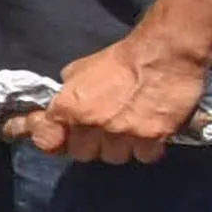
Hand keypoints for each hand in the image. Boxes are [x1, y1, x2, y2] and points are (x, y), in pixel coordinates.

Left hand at [21, 28, 205, 164]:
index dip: (52, 140)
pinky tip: (149, 132)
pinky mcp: (152, 138)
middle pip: (82, 154)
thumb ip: (69, 93)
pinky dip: (146, 148)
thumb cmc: (124, 58)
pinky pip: (143, 156)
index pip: (47, 140)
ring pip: (114, 158)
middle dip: (89, 144)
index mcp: (69, 106)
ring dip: (119, 147)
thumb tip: (61, 106)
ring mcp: (122, 133)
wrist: (164, 54)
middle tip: (100, 130)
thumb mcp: (80, 69)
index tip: (56, 139)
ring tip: (128, 128)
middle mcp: (92, 124)